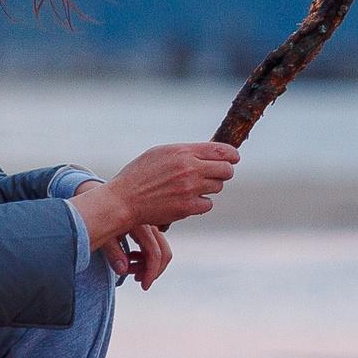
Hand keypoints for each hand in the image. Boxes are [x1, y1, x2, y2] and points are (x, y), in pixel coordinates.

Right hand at [69, 143, 236, 268]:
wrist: (124, 200)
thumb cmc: (139, 174)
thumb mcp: (161, 153)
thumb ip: (186, 151)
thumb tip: (209, 152)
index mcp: (183, 151)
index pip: (222, 150)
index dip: (232, 155)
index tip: (234, 158)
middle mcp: (190, 169)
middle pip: (226, 170)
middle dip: (224, 172)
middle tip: (215, 174)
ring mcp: (190, 189)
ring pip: (218, 187)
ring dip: (210, 187)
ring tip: (192, 187)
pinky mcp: (187, 208)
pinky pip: (208, 204)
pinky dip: (201, 203)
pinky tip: (188, 200)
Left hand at [102, 220, 170, 289]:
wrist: (94, 207)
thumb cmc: (95, 220)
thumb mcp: (102, 236)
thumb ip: (113, 253)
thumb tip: (122, 270)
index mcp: (140, 225)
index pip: (154, 253)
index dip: (151, 273)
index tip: (144, 286)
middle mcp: (148, 224)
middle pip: (163, 251)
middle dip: (153, 270)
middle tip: (137, 280)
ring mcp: (148, 226)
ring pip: (160, 249)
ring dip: (148, 264)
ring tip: (129, 269)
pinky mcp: (145, 228)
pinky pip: (153, 245)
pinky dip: (145, 257)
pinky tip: (130, 259)